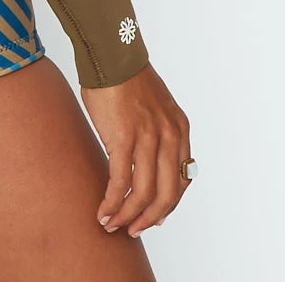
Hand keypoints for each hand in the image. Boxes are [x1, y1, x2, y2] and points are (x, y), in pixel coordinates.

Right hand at [79, 63, 191, 238]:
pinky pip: (121, 182)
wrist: (111, 54)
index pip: (181, 180)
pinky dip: (113, 203)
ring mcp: (149, 137)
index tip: (153, 217)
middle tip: (134, 229)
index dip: (168, 205)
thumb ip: (158, 135)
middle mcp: (170, 136)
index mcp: (179, 129)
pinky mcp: (124, 137)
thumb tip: (145, 168)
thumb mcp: (155, 107)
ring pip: (144, 194)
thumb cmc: (126, 79)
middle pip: (168, 195)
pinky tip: (103, 211)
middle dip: (150, 219)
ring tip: (113, 224)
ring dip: (128, 216)